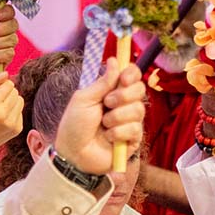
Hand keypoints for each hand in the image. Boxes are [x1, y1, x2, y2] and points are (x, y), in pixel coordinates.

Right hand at [0, 72, 22, 150]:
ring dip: (12, 101)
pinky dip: (14, 111)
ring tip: (1, 107)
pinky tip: (3, 117)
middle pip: (16, 92)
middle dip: (8, 92)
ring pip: (20, 100)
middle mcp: (3, 113)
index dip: (3, 85)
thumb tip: (5, 73)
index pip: (8, 85)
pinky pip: (20, 111)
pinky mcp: (18, 128)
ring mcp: (12, 122)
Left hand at [54, 58, 145, 174]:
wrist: (74, 154)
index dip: (131, 73)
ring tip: (104, 125)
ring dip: (117, 117)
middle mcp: (123, 104)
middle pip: (140, 89)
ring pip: (138, 110)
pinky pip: (135, 129)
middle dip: (123, 95)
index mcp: (111, 91)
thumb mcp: (84, 99)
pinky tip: (109, 138)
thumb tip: (114, 60)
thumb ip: (102, 82)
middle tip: (107, 103)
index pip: (132, 75)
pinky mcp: (133, 139)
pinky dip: (119, 132)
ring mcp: (130, 121)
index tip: (123, 78)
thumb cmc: (74, 126)